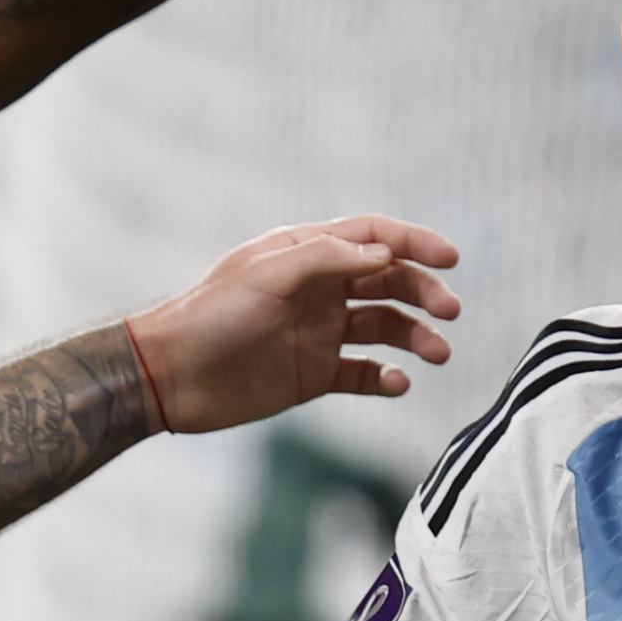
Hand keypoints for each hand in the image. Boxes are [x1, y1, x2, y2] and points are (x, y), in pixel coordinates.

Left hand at [121, 216, 463, 433]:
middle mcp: (318, 289)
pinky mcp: (313, 375)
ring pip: (385, 328)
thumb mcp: (268, 274)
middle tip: (450, 311)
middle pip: (388, 282)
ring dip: (416, 337)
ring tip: (438, 354)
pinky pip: (364, 373)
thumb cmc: (211, 315)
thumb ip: (327, 258)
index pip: (373, 237)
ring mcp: (318, 332)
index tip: (451, 258)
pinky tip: (399, 383)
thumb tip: (383, 254)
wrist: (170, 376)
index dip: (414, 242)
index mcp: (306, 253)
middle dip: (424, 291)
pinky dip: (387, 377)